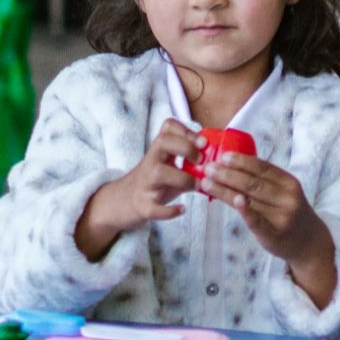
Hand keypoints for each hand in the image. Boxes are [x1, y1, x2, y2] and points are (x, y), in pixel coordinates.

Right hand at [75, 121, 200, 258]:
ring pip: (159, 172)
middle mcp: (150, 163)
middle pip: (163, 141)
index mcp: (158, 151)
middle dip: (186, 147)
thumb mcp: (169, 167)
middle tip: (201, 159)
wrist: (121, 203)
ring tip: (197, 186)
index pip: (168, 128)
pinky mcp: (142, 206)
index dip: (186, 131)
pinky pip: (154, 208)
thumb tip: (218, 163)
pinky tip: (181, 210)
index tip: (203, 142)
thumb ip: (190, 164)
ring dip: (183, 178)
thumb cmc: (153, 183)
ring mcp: (144, 184)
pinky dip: (169, 211)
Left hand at [201, 154, 336, 304]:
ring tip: (206, 182)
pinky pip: (257, 221)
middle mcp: (287, 198)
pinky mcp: (274, 234)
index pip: (263, 168)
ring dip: (225, 190)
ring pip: (249, 200)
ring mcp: (282, 217)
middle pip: (253, 183)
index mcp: (289, 182)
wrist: (308, 242)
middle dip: (228, 174)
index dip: (242, 161)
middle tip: (207, 168)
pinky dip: (245, 211)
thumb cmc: (288, 211)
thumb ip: (263, 180)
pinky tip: (234, 201)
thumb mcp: (284, 191)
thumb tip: (230, 163)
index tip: (223, 156)